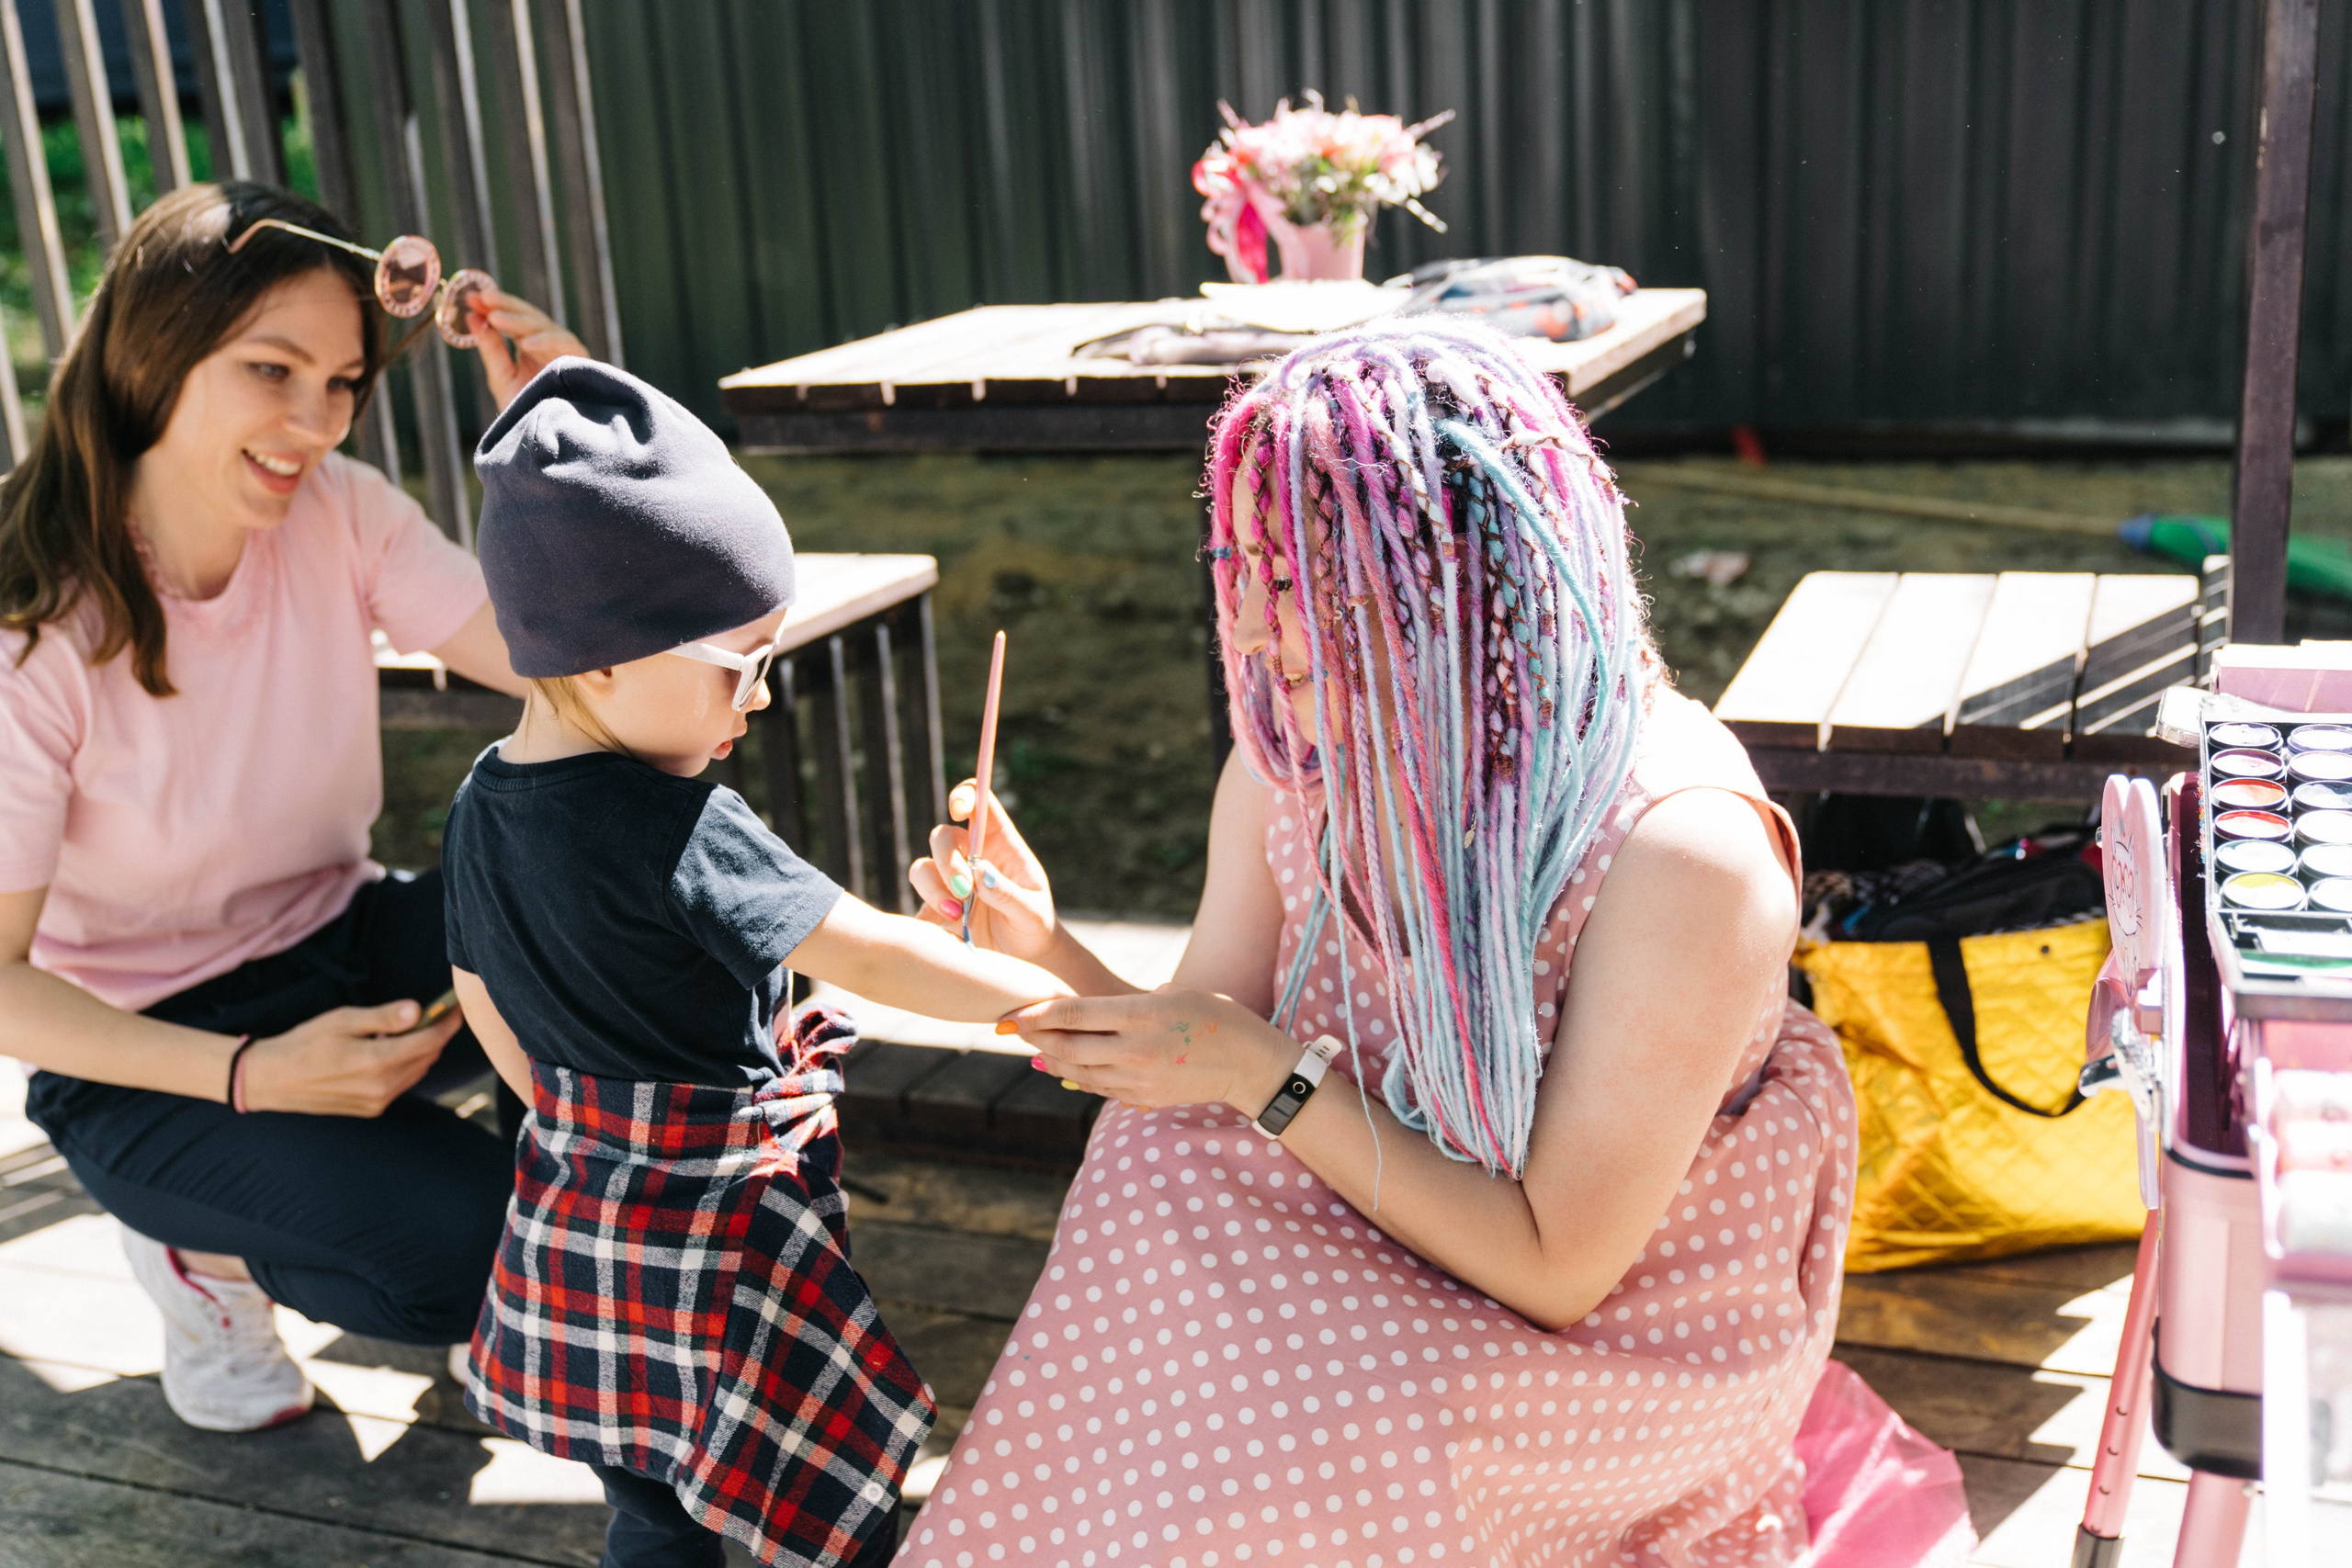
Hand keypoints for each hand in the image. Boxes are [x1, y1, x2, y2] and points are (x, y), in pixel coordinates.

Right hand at [239, 999, 462, 1117]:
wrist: (272, 1080)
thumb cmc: (305, 1043)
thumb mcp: (343, 1021)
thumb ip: (383, 1017)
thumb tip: (418, 1010)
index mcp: (377, 1061)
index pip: (430, 1041)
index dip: (447, 1022)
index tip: (455, 1006)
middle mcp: (382, 1087)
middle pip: (428, 1057)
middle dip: (436, 1034)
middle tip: (435, 1013)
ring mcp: (378, 1102)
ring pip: (417, 1071)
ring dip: (421, 1051)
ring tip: (411, 1030)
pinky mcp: (371, 1109)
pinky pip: (401, 1084)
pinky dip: (405, 1066)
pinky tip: (390, 1051)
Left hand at [470, 287, 590, 409]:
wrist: (544, 439)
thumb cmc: (525, 411)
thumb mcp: (502, 377)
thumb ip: (490, 348)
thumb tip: (472, 316)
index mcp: (532, 346)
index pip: (514, 318)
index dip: (495, 306)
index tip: (471, 297)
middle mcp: (550, 345)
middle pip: (530, 317)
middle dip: (506, 305)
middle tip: (482, 297)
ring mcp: (565, 352)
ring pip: (546, 326)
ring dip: (520, 321)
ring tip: (495, 318)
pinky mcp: (580, 363)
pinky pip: (566, 345)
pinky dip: (547, 343)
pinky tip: (526, 343)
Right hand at [909, 778, 1059, 963]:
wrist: (1024, 958)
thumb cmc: (1035, 925)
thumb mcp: (1031, 912)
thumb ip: (1008, 893)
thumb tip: (980, 874)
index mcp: (1001, 843)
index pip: (979, 803)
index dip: (964, 796)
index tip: (958, 811)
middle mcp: (973, 855)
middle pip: (942, 835)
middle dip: (947, 861)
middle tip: (964, 890)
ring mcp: (952, 880)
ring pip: (923, 867)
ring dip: (934, 889)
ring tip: (958, 915)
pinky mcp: (938, 905)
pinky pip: (919, 901)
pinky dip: (928, 914)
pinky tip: (949, 929)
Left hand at [1000, 986, 1295, 1113]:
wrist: (1250, 1065)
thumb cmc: (1216, 1016)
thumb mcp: (1175, 994)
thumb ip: (1129, 1003)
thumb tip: (1091, 1013)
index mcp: (1142, 1015)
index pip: (1074, 1015)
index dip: (1037, 1014)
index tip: (1013, 1014)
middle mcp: (1135, 1049)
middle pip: (1068, 1046)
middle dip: (1036, 1037)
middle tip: (1013, 1028)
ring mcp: (1139, 1078)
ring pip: (1078, 1071)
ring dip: (1052, 1059)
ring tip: (1034, 1047)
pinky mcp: (1144, 1097)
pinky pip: (1099, 1087)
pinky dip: (1077, 1076)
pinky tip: (1064, 1067)